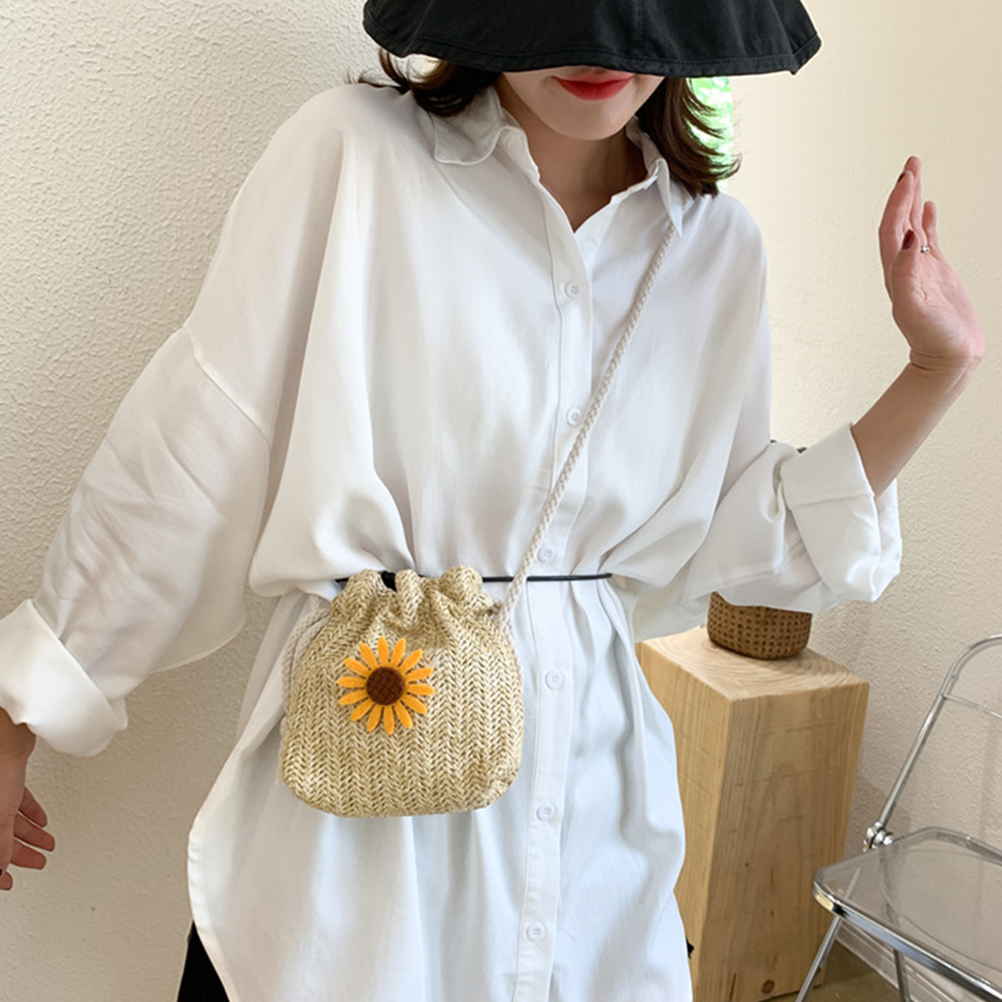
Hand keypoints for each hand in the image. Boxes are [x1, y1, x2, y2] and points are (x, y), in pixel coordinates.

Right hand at [0, 707, 53, 890]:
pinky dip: (30, 813)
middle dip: (19, 853)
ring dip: (30, 835)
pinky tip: (42, 821)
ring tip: (48, 845)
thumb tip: (0, 869)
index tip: (7, 883)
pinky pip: (16, 802)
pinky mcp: (7, 779)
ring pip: (10, 820)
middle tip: (38, 863)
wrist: (7, 737)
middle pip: (0, 837)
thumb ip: (0, 842)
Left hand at [879, 156, 985, 376]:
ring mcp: (920, 268)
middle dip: (903, 192)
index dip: (897, 202)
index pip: (891, 228)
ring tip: (916, 173)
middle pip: (898, 221)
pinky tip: (929, 206)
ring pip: (912, 226)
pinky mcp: (936, 273)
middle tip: (911, 163)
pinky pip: (929, 240)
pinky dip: (926, 220)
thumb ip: (906, 272)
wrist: (948, 358)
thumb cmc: (931, 338)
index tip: (906, 177)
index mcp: (895, 272)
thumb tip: (906, 238)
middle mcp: (903, 266)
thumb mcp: (914, 305)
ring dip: (912, 200)